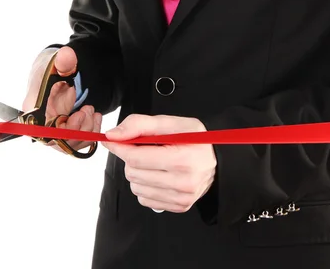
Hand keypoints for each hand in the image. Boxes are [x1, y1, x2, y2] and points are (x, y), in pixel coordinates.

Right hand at [22, 46, 101, 152]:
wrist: (55, 76)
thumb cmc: (52, 71)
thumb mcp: (57, 63)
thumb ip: (63, 61)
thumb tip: (67, 55)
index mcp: (32, 109)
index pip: (44, 131)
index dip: (63, 129)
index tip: (78, 115)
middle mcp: (39, 124)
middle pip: (58, 141)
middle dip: (78, 128)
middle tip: (88, 110)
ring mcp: (51, 131)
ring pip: (69, 143)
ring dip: (86, 130)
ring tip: (92, 112)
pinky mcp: (62, 134)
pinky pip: (76, 142)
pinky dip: (89, 133)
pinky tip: (95, 119)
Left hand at [102, 115, 216, 212]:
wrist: (217, 158)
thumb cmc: (194, 139)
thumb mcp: (172, 123)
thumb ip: (140, 124)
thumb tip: (113, 135)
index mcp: (183, 159)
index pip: (136, 158)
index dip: (120, 147)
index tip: (113, 140)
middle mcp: (184, 183)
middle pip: (133, 173)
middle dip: (133, 158)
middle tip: (147, 149)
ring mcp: (181, 198)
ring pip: (136, 187)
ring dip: (139, 173)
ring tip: (156, 162)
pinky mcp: (179, 206)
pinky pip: (144, 199)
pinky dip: (146, 186)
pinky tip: (159, 175)